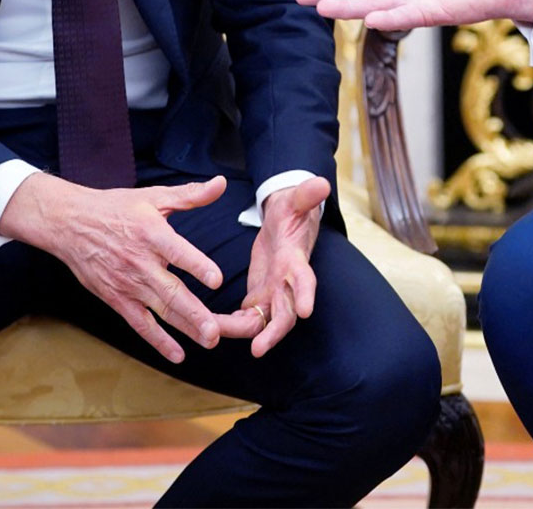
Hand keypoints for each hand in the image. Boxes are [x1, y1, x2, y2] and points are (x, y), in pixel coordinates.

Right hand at [0, 172, 227, 364]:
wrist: (70, 224)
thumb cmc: (116, 208)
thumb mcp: (153, 196)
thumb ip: (190, 195)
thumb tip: (221, 183)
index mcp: (151, 233)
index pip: (177, 251)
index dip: (197, 265)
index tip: (217, 279)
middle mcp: (140, 262)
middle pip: (170, 291)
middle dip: (195, 313)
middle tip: (216, 331)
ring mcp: (127, 284)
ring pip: (160, 311)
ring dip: (184, 328)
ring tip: (208, 341)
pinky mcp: (116, 298)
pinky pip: (139, 324)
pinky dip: (158, 340)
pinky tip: (178, 354)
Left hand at [221, 176, 330, 357]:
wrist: (286, 219)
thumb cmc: (292, 209)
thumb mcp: (295, 199)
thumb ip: (305, 194)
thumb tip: (321, 184)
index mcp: (296, 259)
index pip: (305, 279)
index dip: (305, 295)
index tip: (306, 312)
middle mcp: (287, 282)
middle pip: (286, 314)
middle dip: (273, 333)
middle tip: (258, 349)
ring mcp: (274, 291)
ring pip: (263, 322)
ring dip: (243, 334)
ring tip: (215, 336)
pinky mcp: (260, 295)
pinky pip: (246, 318)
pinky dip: (230, 324)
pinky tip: (211, 326)